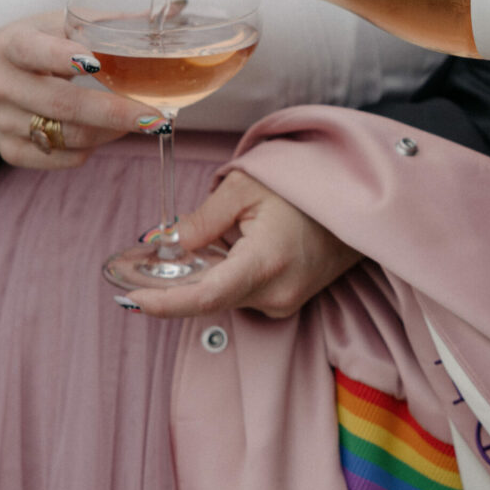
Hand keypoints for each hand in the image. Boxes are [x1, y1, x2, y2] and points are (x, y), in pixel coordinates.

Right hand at [0, 13, 163, 167]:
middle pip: (62, 104)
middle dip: (113, 112)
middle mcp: (2, 85)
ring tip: (143, 121)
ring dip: (111, 132)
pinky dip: (90, 149)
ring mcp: (3, 121)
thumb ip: (106, 20)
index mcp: (11, 45)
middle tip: (155, 117)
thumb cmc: (30, 48)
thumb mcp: (53, 23)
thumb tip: (176, 9)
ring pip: (65, 135)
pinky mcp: (10, 151)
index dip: (62, 58)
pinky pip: (58, 158)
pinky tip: (108, 134)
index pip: (34, 52)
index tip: (95, 62)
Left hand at [124, 169, 361, 318]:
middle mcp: (277, 292)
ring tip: (178, 256)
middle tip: (136, 274)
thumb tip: (168, 245)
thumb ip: (203, 219)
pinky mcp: (289, 302)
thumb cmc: (303, 186)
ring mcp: (286, 302)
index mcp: (266, 261)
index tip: (132, 300)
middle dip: (172, 289)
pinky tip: (214, 257)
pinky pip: (243, 296)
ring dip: (199, 281)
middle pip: (210, 299)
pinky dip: (222, 280)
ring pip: (225, 298)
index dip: (165, 304)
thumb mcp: (245, 187)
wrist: (357, 201)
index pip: (205, 298)